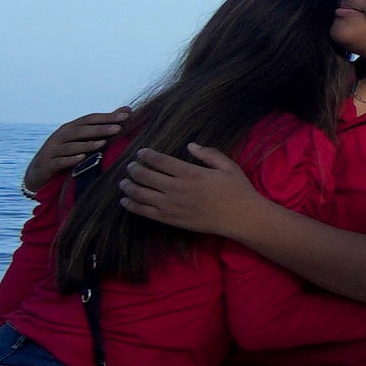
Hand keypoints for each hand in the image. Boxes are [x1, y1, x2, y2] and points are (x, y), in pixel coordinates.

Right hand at [25, 110, 124, 190]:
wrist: (38, 171)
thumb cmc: (65, 152)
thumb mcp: (81, 138)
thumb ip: (103, 125)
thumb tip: (127, 109)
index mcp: (70, 128)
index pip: (89, 119)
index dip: (107, 117)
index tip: (126, 116)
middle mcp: (60, 136)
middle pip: (81, 130)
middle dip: (100, 129)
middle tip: (118, 128)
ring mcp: (52, 150)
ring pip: (70, 146)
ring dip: (87, 144)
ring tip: (103, 143)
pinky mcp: (47, 164)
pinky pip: (59, 161)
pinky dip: (70, 159)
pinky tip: (81, 158)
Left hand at [115, 140, 267, 238]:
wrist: (242, 218)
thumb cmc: (238, 190)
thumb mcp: (228, 166)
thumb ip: (209, 154)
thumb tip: (190, 145)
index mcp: (190, 173)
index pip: (159, 160)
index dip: (146, 155)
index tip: (141, 153)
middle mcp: (176, 188)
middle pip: (144, 176)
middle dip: (134, 169)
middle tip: (131, 166)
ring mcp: (171, 205)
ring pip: (140, 193)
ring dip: (128, 186)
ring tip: (124, 182)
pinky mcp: (170, 219)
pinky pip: (144, 211)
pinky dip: (131, 205)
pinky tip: (125, 200)